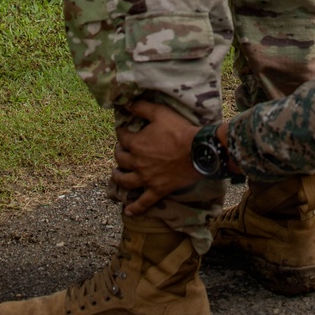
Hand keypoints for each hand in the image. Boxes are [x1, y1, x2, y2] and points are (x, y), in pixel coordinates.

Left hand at [112, 98, 197, 217]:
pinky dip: (135, 208)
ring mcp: (146, 178)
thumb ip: (142, 107)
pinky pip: (144, 202)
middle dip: (119, 153)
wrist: (198, 150)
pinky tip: (128, 212)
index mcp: (136, 144)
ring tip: (116, 175)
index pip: (122, 138)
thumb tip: (126, 103)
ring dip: (118, 178)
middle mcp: (137, 163)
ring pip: (126, 181)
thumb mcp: (160, 113)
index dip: (121, 132)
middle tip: (121, 150)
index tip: (123, 129)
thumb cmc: (179, 130)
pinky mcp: (158, 190)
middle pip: (121, 159)